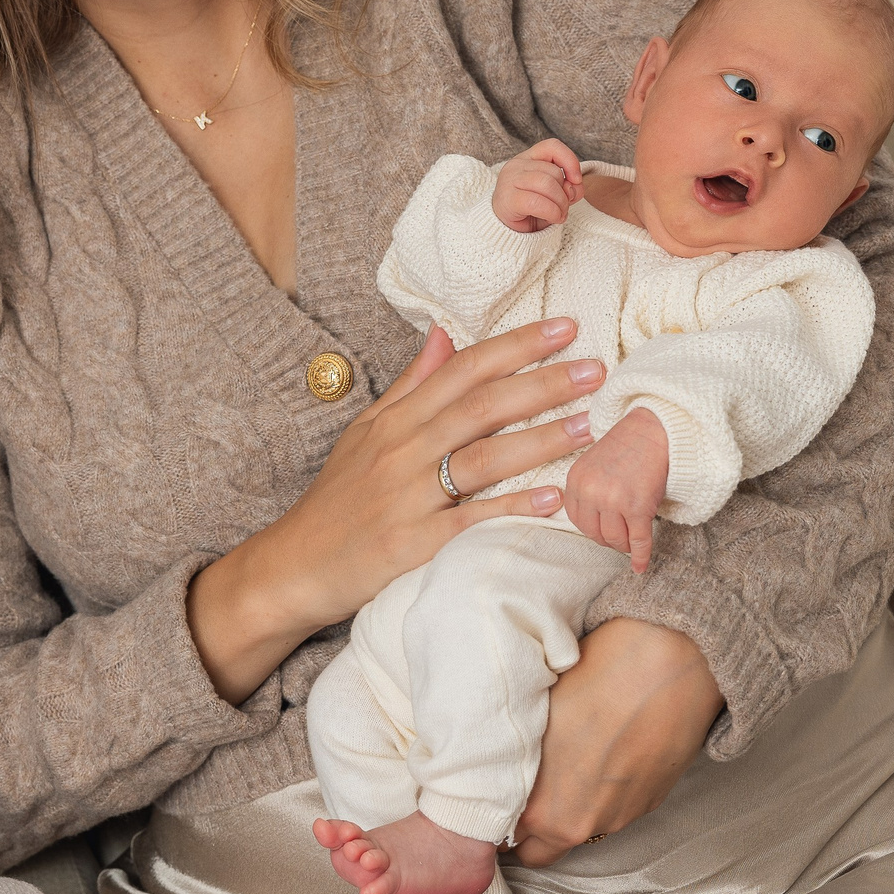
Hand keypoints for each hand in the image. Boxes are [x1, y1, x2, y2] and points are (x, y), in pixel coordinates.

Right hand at [186, 318, 606, 702]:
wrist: (296, 564)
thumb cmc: (339, 498)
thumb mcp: (365, 431)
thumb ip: (411, 384)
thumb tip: (445, 334)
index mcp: (396, 419)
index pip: (462, 369)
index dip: (515, 346)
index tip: (564, 329)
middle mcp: (403, 450)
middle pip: (480, 407)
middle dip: (542, 384)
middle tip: (597, 369)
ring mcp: (408, 497)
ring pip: (481, 459)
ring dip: (539, 441)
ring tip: (590, 427)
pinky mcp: (413, 544)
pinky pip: (470, 520)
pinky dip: (511, 507)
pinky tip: (551, 499)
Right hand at [493, 139, 584, 233]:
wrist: (506, 230)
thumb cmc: (531, 210)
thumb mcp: (555, 194)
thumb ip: (569, 187)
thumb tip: (574, 187)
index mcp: (528, 158)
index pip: (552, 146)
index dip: (570, 160)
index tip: (576, 180)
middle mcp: (516, 165)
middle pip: (554, 172)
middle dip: (566, 194)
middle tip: (563, 208)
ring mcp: (510, 181)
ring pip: (548, 185)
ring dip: (561, 205)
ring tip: (559, 214)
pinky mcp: (508, 199)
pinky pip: (537, 203)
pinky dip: (552, 213)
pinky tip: (553, 219)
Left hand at [513, 618, 721, 865]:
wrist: (668, 667)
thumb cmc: (593, 680)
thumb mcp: (534, 719)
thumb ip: (516, 761)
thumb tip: (504, 768)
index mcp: (543, 809)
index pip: (502, 839)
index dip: (494, 818)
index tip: (490, 800)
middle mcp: (582, 825)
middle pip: (540, 850)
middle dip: (526, 830)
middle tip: (518, 793)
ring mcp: (620, 817)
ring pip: (579, 830)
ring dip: (567, 811)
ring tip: (565, 766)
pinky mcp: (650, 802)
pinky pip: (612, 812)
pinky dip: (601, 797)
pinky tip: (600, 758)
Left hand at [563, 408, 669, 571]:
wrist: (656, 427)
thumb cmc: (629, 443)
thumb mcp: (594, 463)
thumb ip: (589, 488)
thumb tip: (594, 520)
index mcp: (576, 480)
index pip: (576, 519)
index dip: (592, 529)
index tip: (603, 531)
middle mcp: (591, 492)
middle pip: (595, 534)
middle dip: (608, 540)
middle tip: (620, 538)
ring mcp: (614, 500)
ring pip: (615, 540)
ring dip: (624, 546)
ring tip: (633, 543)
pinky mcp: (638, 507)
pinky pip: (639, 541)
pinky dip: (640, 557)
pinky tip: (640, 567)